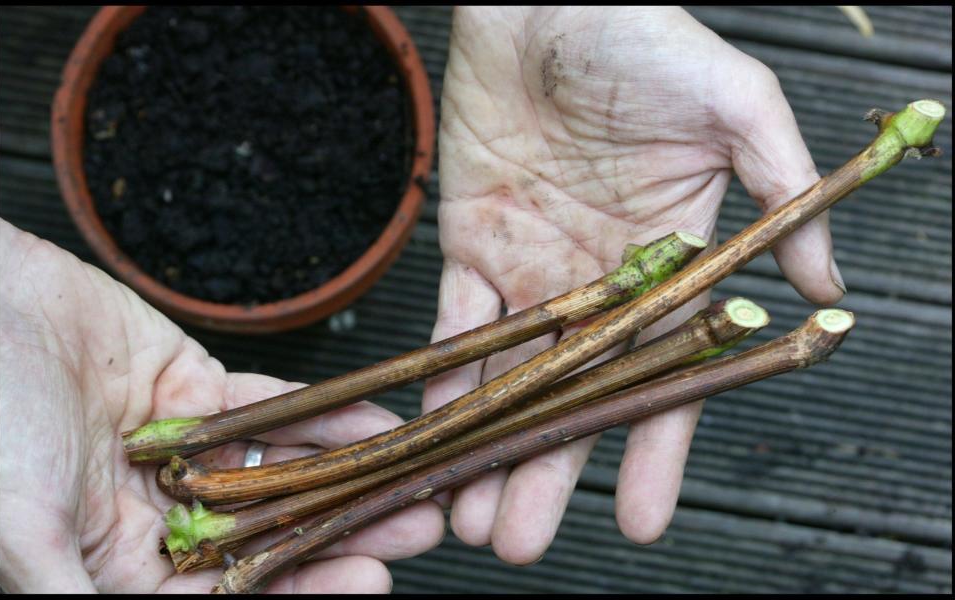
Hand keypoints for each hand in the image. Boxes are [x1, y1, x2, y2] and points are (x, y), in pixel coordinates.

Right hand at [0, 217, 443, 592]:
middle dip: (346, 531)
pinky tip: (373, 419)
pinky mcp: (192, 387)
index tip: (370, 584)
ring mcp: (180, 449)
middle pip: (270, 533)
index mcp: (117, 564)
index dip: (302, 592)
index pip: (229, 595)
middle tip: (419, 526)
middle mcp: (156, 514)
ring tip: (416, 472)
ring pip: (280, 469)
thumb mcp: (24, 533)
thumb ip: (84, 596)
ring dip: (348, 472)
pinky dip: (320, 413)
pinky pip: (267, 405)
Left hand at [427, 6, 843, 563]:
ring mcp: (535, 269)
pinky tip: (434, 435)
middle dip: (550, 471)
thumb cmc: (643, 36)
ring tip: (470, 516)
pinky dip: (446, 379)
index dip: (655, 448)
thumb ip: (778, 188)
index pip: (668, 374)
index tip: (640, 520)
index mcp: (672, 261)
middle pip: (579, 395)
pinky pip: (458, 326)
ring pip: (514, 377)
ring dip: (491, 445)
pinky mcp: (473, 246)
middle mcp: (603, 281)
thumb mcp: (733, 102)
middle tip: (520, 542)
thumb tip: (825, 285)